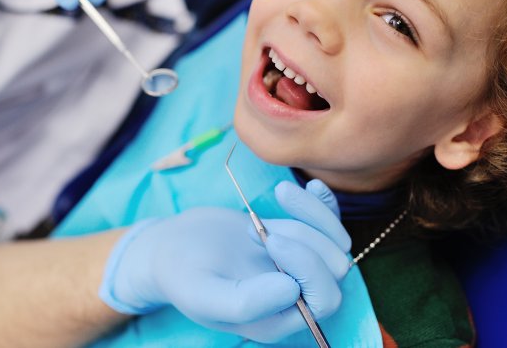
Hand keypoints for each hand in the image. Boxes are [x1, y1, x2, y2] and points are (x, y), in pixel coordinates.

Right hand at [100, 180, 351, 342]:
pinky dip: (324, 203)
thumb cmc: (181, 275)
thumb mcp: (202, 293)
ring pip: (335, 242)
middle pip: (335, 269)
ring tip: (263, 210)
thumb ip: (245, 302)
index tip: (269, 238)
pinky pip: (328, 223)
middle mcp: (296, 298)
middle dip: (304, 239)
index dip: (308, 267)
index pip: (324, 299)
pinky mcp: (296, 239)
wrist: (171, 248)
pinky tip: (311, 185)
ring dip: (308, 217)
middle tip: (254, 227)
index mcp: (279, 320)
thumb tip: (293, 291)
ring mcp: (298, 267)